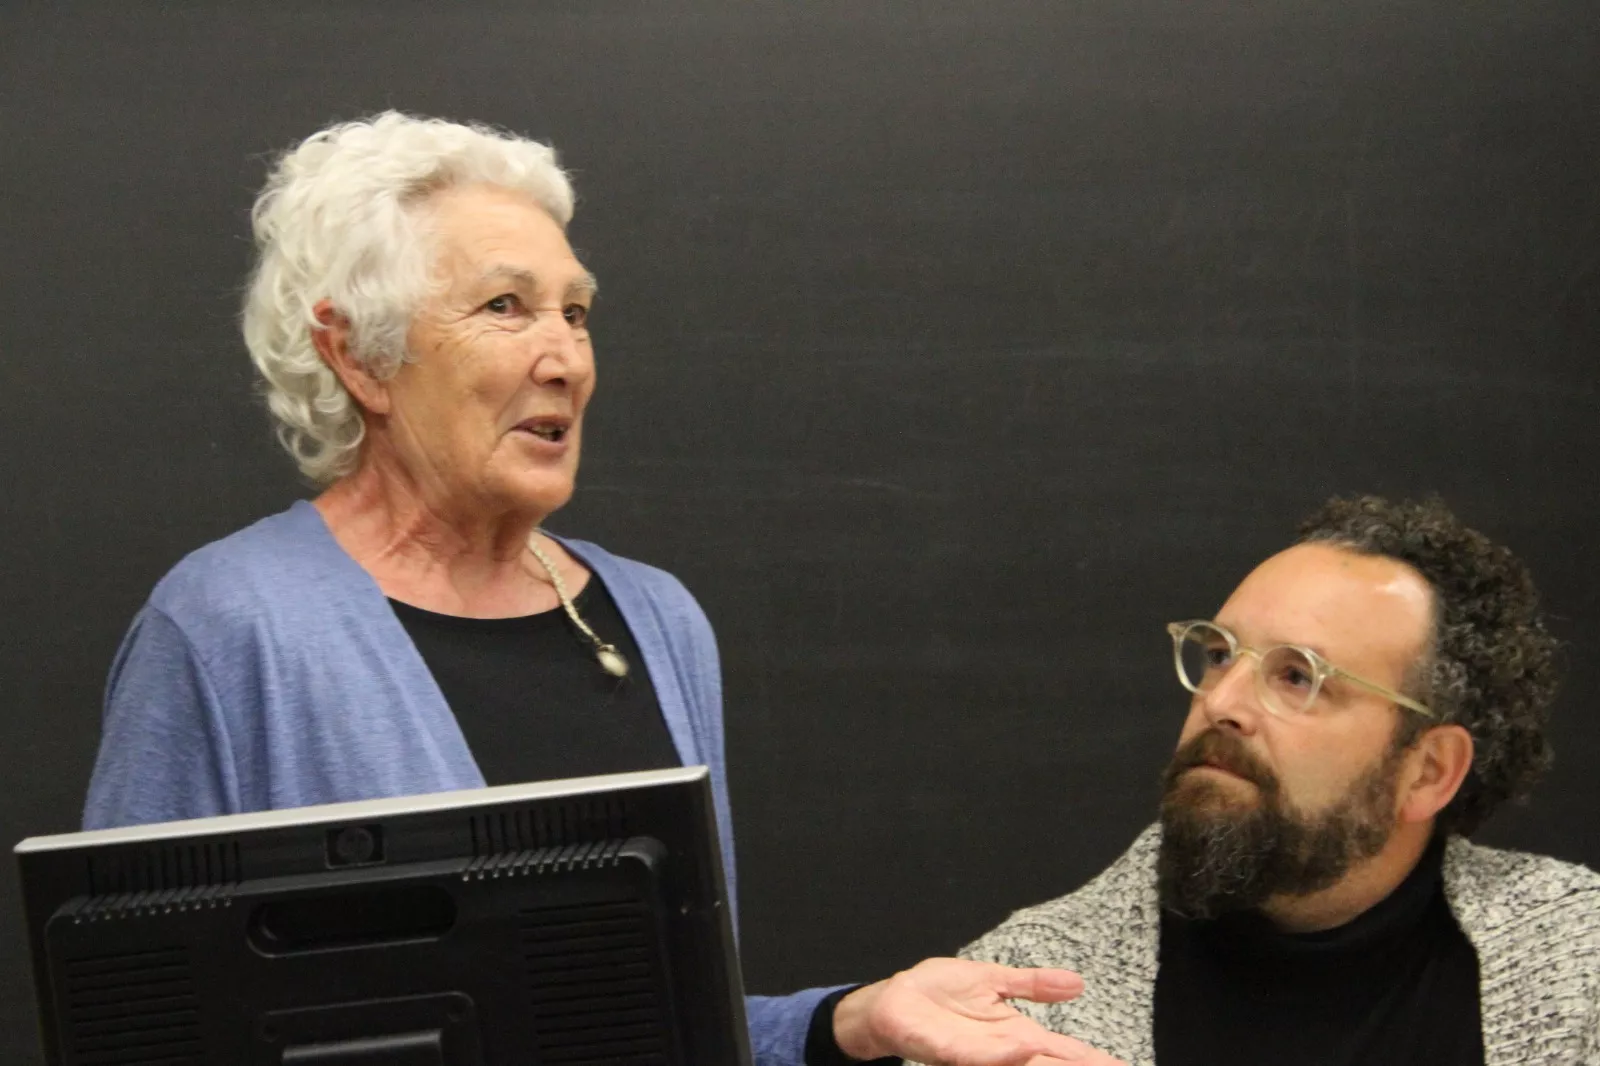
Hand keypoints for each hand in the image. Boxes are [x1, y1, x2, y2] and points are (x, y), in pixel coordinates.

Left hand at [831, 957, 1125, 1065]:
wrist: (893, 1000)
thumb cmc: (939, 992)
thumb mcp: (994, 980)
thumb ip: (1034, 985)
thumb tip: (1078, 983)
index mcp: (1018, 1034)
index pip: (1067, 1052)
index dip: (1096, 1059)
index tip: (1126, 1064)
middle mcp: (1004, 1051)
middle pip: (1053, 1063)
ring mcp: (979, 1054)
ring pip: (1024, 1065)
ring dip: (1053, 1065)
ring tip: (1089, 1063)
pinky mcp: (950, 1049)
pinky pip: (980, 1055)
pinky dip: (1003, 1053)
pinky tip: (1025, 1047)